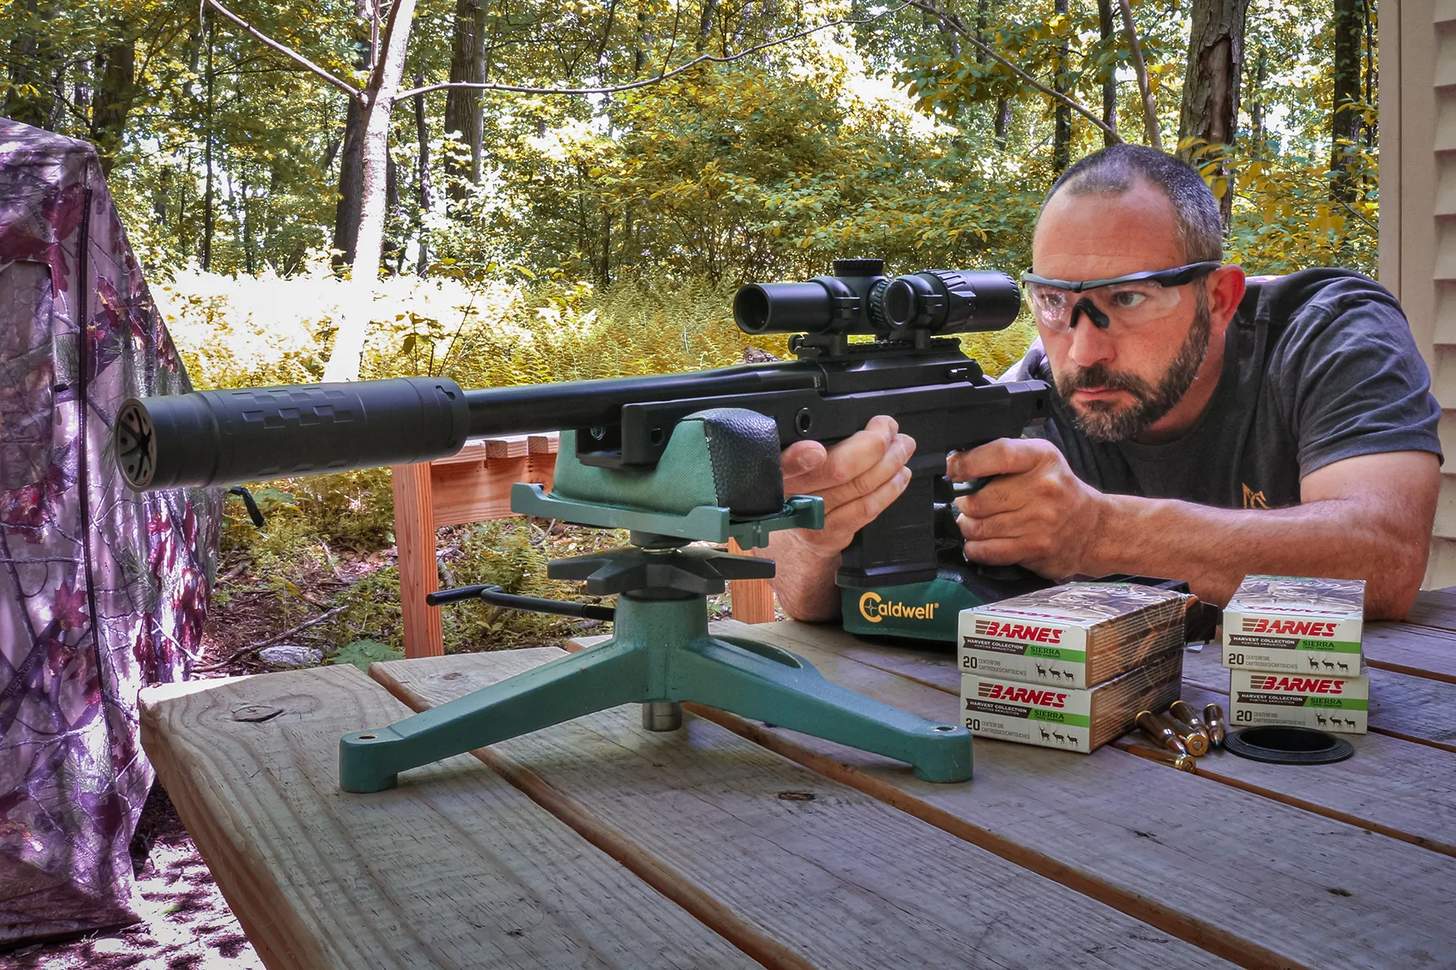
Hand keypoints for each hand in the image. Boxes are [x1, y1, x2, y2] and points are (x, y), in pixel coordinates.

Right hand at [778, 415, 916, 559]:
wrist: (790, 537)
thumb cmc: (796, 488)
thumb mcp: (789, 459)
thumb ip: (812, 438)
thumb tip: (858, 419)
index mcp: (779, 469)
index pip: (785, 463)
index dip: (799, 458)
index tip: (816, 450)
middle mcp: (793, 495)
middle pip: (836, 470)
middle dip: (873, 444)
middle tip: (888, 428)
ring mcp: (814, 517)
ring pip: (859, 486)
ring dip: (890, 463)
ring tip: (902, 447)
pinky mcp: (832, 533)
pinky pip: (867, 509)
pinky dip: (890, 489)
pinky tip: (899, 475)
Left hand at [947, 437, 1104, 578]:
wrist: (1093, 528)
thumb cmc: (1058, 491)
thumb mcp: (1040, 460)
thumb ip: (1005, 457)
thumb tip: (957, 463)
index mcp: (1042, 458)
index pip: (999, 454)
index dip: (968, 463)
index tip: (953, 469)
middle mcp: (1044, 488)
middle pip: (980, 499)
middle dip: (964, 504)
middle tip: (967, 504)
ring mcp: (1040, 521)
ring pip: (979, 527)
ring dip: (968, 527)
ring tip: (975, 523)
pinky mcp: (1035, 548)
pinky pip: (988, 551)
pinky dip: (975, 548)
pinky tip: (979, 542)